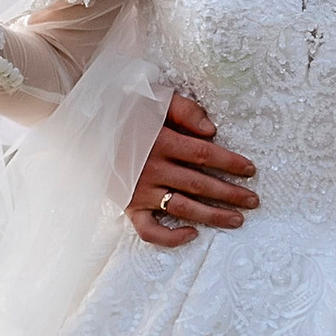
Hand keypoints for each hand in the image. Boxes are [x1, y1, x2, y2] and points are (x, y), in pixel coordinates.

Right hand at [129, 87, 259, 247]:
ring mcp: (140, 191)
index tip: (250, 170)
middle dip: (230, 193)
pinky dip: (170, 237)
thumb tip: (212, 130)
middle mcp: (153, 169)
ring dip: (212, 216)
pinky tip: (192, 234)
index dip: (230, 163)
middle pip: (199, 184)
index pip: (204, 154)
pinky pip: (149, 229)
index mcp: (161, 141)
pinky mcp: (128, 206)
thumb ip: (184, 110)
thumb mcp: (154, 98)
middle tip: (253, 201)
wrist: (82, 127)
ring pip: (182, 208)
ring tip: (237, 220)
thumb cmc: (122, 110)